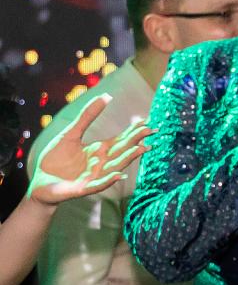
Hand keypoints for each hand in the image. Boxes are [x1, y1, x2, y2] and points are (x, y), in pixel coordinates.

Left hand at [29, 95, 147, 203]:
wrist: (39, 182)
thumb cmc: (55, 159)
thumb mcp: (71, 134)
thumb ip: (87, 116)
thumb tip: (106, 96)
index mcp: (99, 150)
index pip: (121, 139)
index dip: (133, 131)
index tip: (147, 121)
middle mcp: (102, 163)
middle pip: (122, 150)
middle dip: (136, 141)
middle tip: (150, 130)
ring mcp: (94, 176)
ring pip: (115, 166)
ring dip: (128, 158)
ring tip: (141, 148)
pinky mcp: (83, 188)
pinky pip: (99, 184)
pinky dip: (109, 180)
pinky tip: (119, 175)